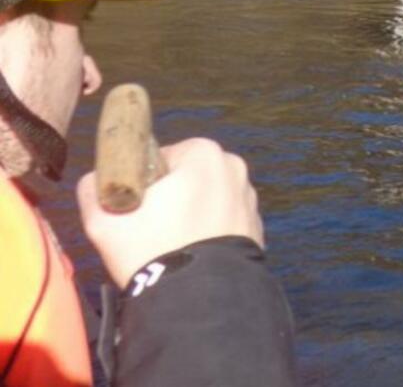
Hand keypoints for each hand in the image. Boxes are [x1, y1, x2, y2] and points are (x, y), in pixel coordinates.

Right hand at [77, 138, 263, 288]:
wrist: (199, 299)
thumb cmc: (152, 249)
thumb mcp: (103, 219)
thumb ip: (93, 188)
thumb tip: (97, 181)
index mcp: (204, 153)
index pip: (164, 157)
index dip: (145, 182)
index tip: (137, 209)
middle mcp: (234, 168)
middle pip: (190, 177)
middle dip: (173, 197)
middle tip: (153, 230)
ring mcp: (250, 198)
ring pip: (209, 199)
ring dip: (194, 214)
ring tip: (175, 245)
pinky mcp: (258, 227)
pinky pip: (226, 222)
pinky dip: (212, 232)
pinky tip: (197, 253)